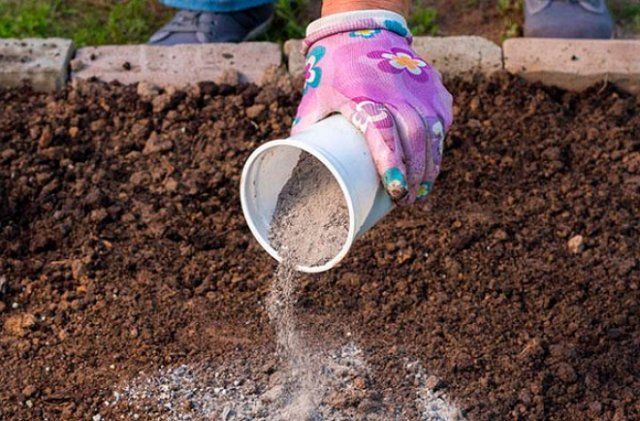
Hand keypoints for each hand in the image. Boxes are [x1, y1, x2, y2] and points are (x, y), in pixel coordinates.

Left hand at [292, 10, 452, 203]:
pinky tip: (432, 161)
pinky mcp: (433, 86)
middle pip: (415, 139)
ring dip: (431, 165)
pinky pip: (442, 119)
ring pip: (433, 132)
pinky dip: (439, 142)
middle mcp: (397, 92)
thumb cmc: (335, 67)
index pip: (383, 133)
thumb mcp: (315, 95)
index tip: (395, 190)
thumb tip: (297, 160)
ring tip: (422, 190)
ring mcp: (419, 88)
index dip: (392, 164)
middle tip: (408, 200)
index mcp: (364, 96)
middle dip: (415, 175)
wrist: (365, 27)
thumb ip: (307, 127)